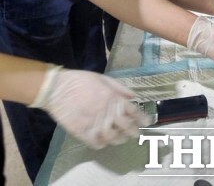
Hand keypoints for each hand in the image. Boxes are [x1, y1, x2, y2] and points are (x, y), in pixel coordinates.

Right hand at [30, 67, 146, 148]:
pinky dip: (101, 144)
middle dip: (133, 131)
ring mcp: (94, 123)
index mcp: (113, 97)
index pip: (133, 111)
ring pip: (112, 137)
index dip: (141, 118)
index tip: (146, 122)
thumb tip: (134, 97)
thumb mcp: (104, 78)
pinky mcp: (81, 132)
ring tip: (120, 138)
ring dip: (118, 139)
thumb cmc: (82, 80)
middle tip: (135, 133)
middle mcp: (106, 111)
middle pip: (125, 126)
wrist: (57, 88)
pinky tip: (103, 141)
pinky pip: (96, 143)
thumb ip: (120, 88)